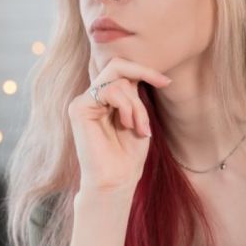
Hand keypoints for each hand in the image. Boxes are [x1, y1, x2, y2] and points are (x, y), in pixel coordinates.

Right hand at [67, 56, 171, 194]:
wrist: (116, 180)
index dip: (144, 69)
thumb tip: (136, 71)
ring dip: (137, 104)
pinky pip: (109, 90)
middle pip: (117, 65)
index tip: (167, 81)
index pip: (121, 70)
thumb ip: (132, 93)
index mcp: (104, 98)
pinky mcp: (78, 108)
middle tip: (163, 84)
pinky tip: (128, 124)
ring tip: (140, 127)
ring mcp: (83, 101)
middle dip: (143, 73)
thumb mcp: (137, 116)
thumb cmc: (128, 154)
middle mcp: (92, 96)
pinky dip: (126, 106)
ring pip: (118, 81)